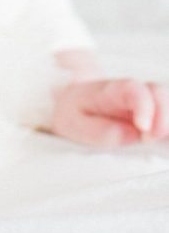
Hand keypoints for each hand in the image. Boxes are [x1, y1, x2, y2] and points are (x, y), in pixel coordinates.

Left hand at [50, 78, 168, 146]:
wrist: (73, 101)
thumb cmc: (75, 112)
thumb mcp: (74, 123)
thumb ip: (100, 131)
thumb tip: (130, 135)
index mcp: (111, 91)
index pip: (133, 90)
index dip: (144, 106)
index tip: (144, 128)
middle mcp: (133, 92)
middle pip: (158, 93)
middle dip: (163, 117)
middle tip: (149, 140)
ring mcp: (146, 102)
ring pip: (167, 102)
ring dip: (168, 123)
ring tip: (161, 143)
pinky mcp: (153, 114)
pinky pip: (166, 117)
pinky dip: (168, 132)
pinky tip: (165, 143)